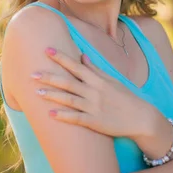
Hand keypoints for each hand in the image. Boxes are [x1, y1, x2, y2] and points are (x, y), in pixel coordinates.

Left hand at [33, 47, 156, 138]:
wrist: (140, 118)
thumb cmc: (125, 97)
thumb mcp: (111, 80)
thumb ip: (95, 69)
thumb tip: (82, 56)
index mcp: (98, 80)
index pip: (76, 66)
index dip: (61, 57)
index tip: (47, 50)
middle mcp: (94, 91)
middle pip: (68, 82)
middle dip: (50, 77)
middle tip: (33, 73)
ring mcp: (93, 107)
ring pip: (69, 99)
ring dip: (52, 95)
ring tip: (37, 91)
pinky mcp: (94, 122)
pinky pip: (76, 118)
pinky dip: (63, 116)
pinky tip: (50, 114)